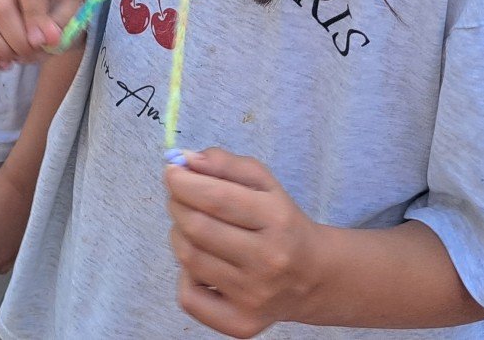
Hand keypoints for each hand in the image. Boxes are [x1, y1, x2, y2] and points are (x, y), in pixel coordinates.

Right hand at [0, 0, 80, 69]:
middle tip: (32, 54)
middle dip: (17, 40)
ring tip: (18, 58)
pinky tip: (2, 63)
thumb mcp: (72, 12)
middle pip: (0, 8)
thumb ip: (61, 24)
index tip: (44, 41)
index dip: (35, 15)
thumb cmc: (61, 9)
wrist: (49, 12)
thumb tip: (45, 39)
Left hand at [164, 147, 321, 335]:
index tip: (171, 171)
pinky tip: (201, 263)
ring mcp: (254, 297)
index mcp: (277, 219)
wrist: (312, 277)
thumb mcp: (263, 183)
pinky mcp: (241, 323)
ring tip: (191, 226)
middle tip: (178, 196)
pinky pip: (188, 297)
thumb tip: (186, 160)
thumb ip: (225, 164)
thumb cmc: (280, 222)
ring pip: (189, 258)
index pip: (216, 198)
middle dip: (177, 204)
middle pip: (197, 228)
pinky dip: (184, 275)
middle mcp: (268, 260)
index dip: (184, 182)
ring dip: (179, 234)